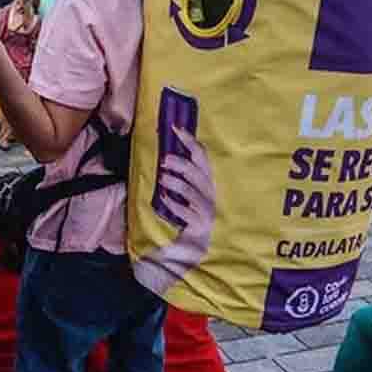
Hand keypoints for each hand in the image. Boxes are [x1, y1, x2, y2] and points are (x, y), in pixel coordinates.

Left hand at [157, 127, 216, 247]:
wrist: (198, 243)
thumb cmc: (191, 212)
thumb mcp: (188, 190)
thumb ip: (182, 173)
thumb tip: (167, 151)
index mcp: (207, 180)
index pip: (201, 155)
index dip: (189, 141)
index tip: (175, 128)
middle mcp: (209, 192)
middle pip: (196, 172)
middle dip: (180, 163)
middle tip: (164, 160)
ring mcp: (206, 208)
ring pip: (190, 190)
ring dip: (175, 182)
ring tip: (162, 178)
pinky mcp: (199, 222)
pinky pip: (185, 210)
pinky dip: (173, 204)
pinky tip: (163, 200)